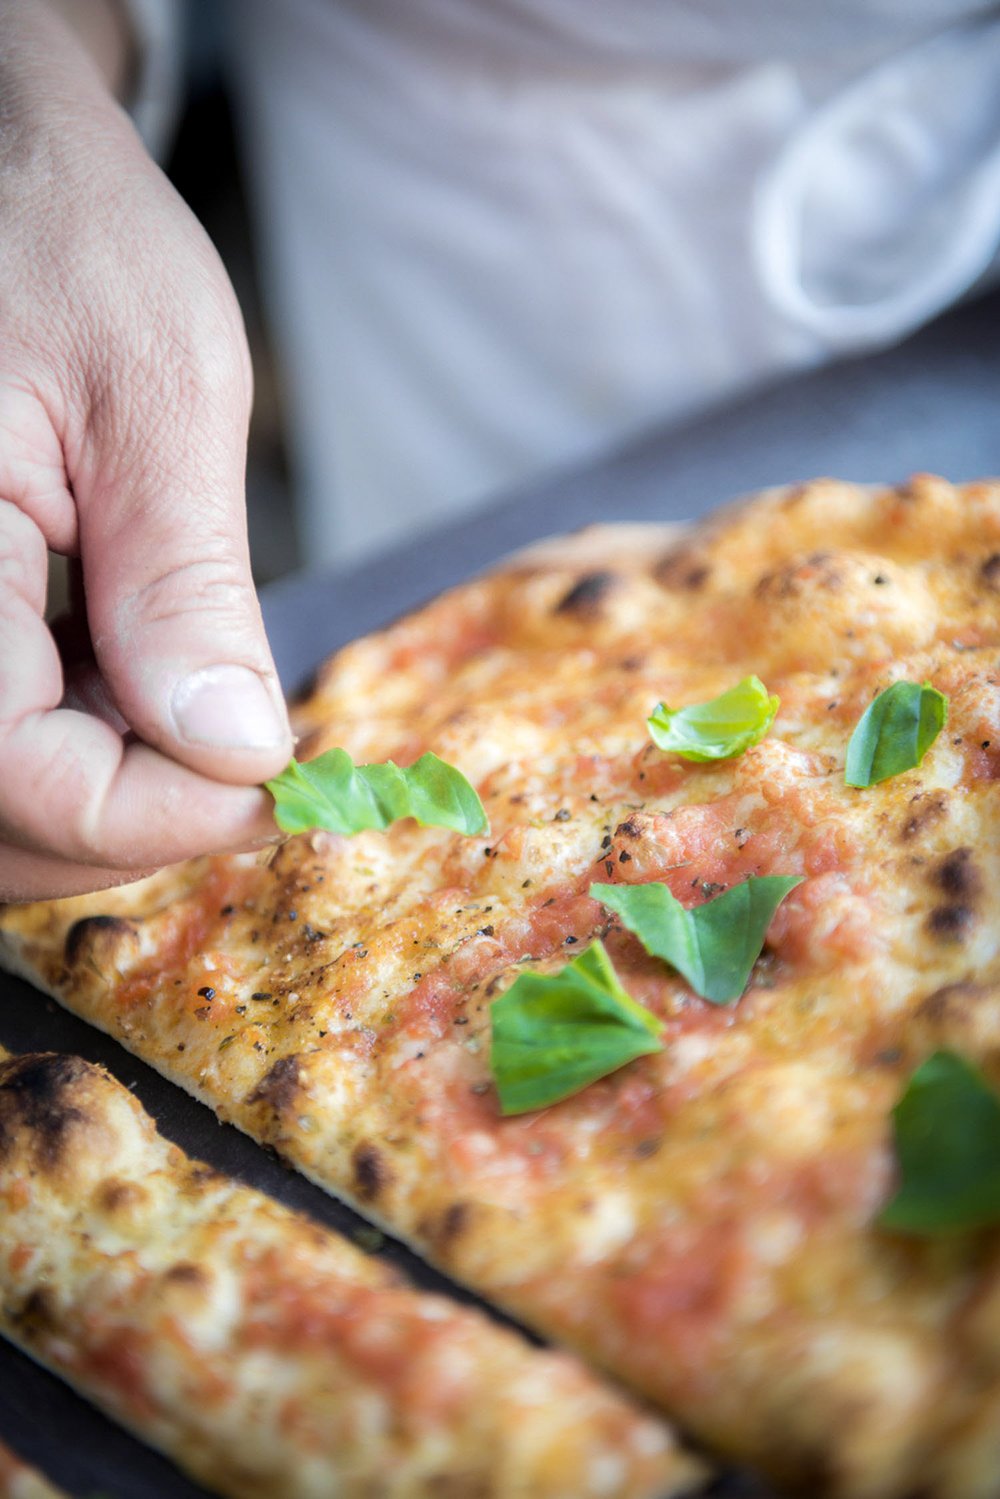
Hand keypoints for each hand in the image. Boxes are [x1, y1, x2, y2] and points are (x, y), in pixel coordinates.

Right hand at [0, 3, 292, 900]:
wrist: (0, 172)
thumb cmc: (60, 237)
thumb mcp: (155, 397)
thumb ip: (182, 585)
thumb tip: (235, 750)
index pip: (23, 780)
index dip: (161, 817)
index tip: (281, 791)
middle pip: (3, 816)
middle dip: (140, 817)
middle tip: (254, 762)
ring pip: (1, 795)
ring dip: (114, 788)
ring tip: (204, 706)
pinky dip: (83, 739)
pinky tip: (147, 680)